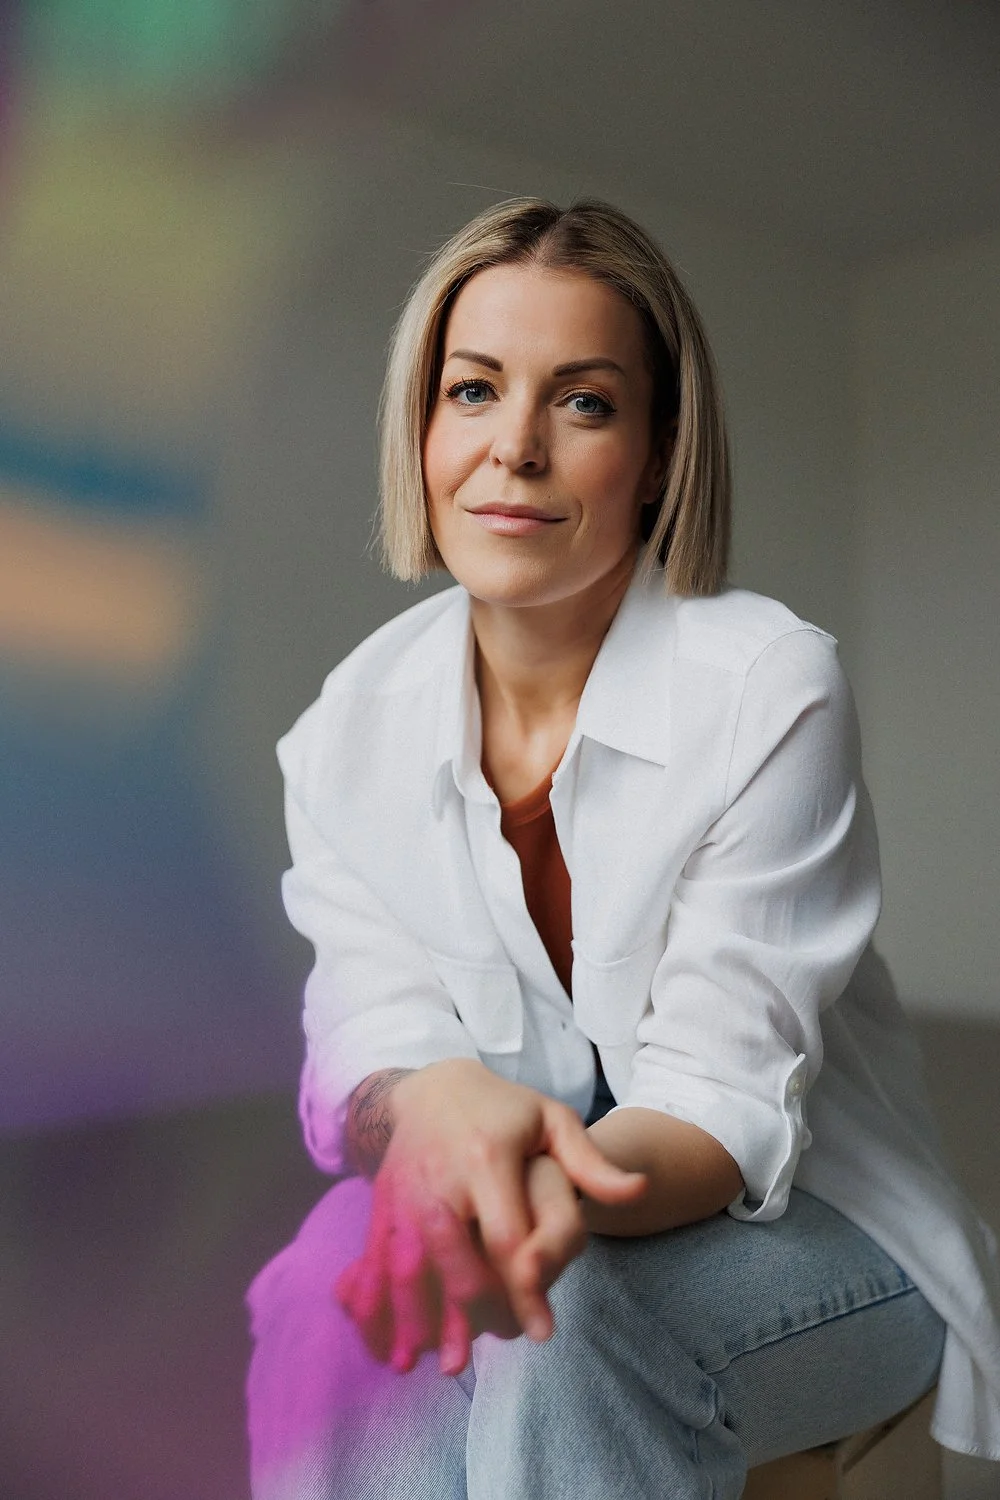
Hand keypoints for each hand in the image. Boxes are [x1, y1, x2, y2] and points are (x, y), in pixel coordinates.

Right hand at [334, 1059, 645, 1373]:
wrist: (434, 1086)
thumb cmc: (505, 1110)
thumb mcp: (553, 1121)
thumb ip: (593, 1163)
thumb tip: (641, 1190)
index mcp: (487, 1157)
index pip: (505, 1234)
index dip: (523, 1287)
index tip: (542, 1331)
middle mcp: (440, 1175)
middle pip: (451, 1254)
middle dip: (466, 1312)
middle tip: (485, 1357)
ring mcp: (404, 1190)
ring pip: (406, 1262)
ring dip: (415, 1318)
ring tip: (434, 1365)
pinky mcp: (382, 1203)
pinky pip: (375, 1258)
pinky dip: (375, 1303)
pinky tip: (386, 1344)